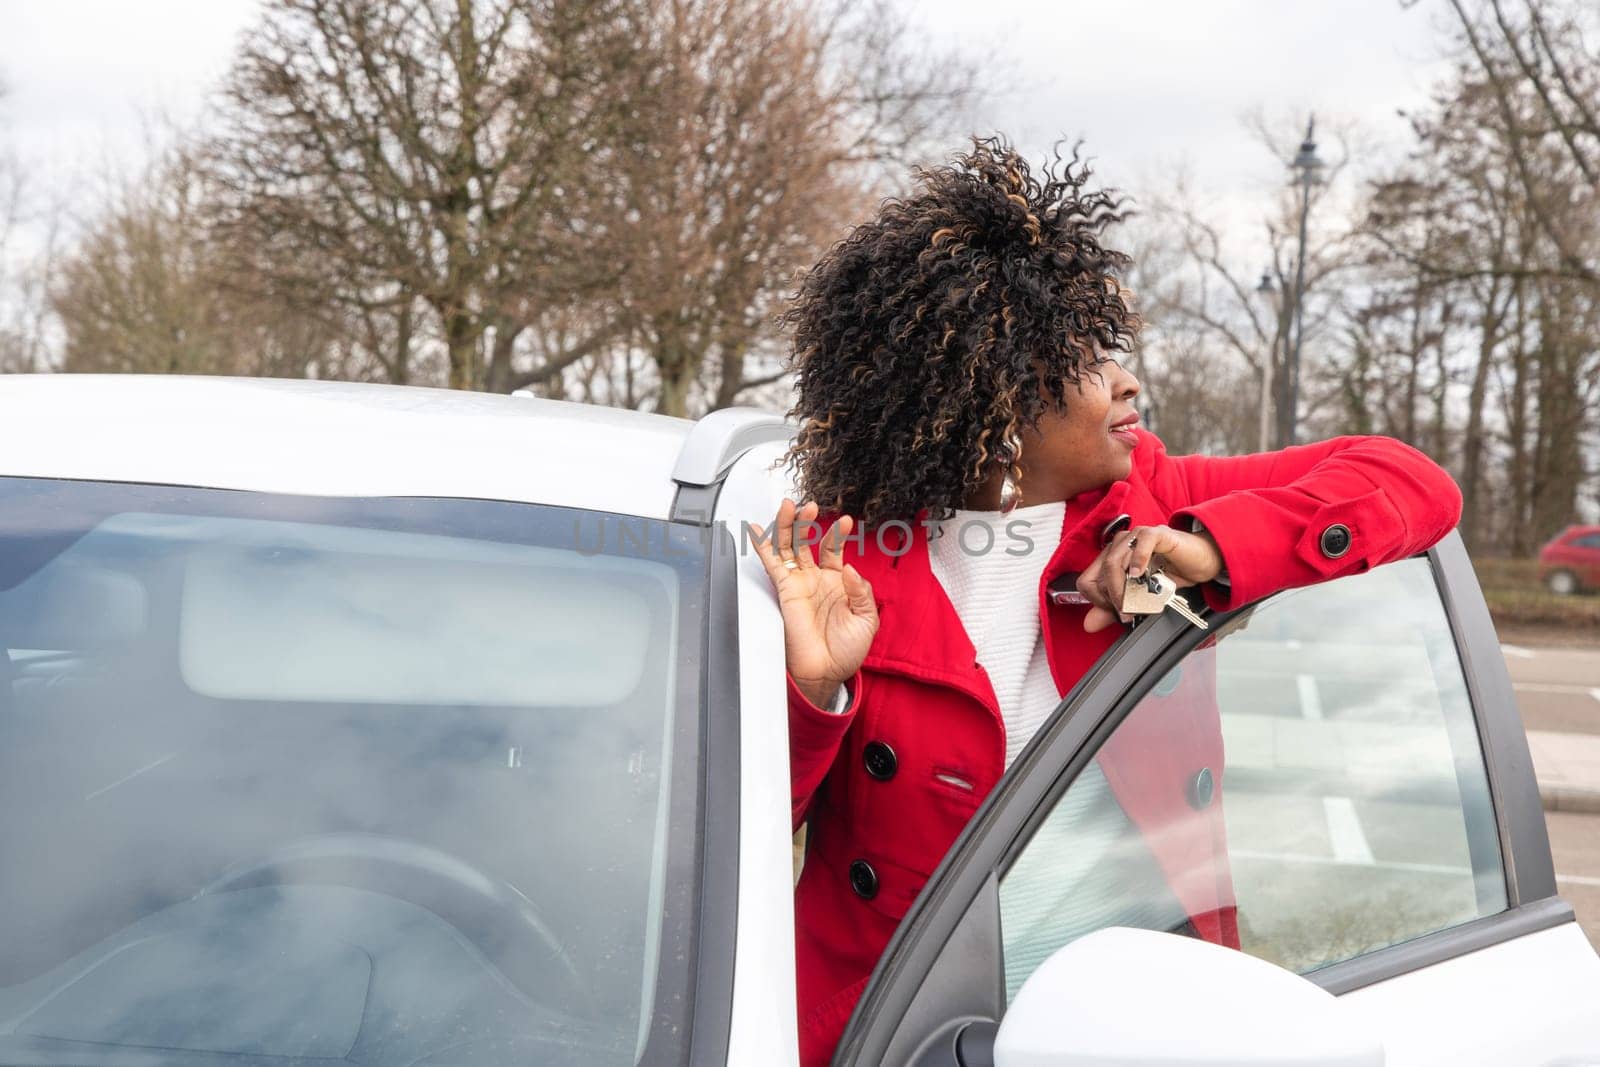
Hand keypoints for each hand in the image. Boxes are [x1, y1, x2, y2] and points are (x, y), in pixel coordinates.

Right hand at [751, 498, 879, 709]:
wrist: (826, 672)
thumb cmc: (846, 650)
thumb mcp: (867, 618)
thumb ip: (862, 591)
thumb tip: (850, 568)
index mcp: (837, 582)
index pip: (833, 549)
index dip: (838, 534)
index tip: (846, 521)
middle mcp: (815, 578)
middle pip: (806, 541)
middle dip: (807, 522)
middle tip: (811, 506)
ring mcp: (798, 583)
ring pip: (788, 546)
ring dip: (787, 526)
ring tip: (790, 507)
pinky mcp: (784, 590)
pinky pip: (772, 563)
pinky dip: (763, 545)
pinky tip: (757, 529)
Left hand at [1078, 524, 1222, 633]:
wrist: (1201, 561)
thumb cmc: (1171, 574)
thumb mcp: (1140, 597)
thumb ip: (1114, 608)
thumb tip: (1088, 624)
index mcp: (1110, 558)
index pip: (1087, 581)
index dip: (1099, 601)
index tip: (1118, 611)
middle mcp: (1118, 545)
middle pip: (1101, 573)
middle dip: (1113, 598)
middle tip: (1128, 613)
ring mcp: (1135, 537)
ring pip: (1115, 562)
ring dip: (1123, 588)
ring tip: (1136, 602)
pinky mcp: (1156, 533)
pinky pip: (1141, 542)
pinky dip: (1138, 559)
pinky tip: (1140, 573)